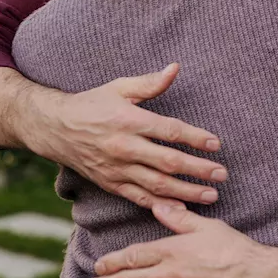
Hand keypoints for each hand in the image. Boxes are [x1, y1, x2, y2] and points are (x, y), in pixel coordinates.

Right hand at [23, 64, 226, 211]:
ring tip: (212, 195)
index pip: (170, 131)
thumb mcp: (119, 88)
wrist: (55, 129)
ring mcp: (117, 169)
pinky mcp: (111, 184)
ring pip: (157, 185)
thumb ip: (150, 83)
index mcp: (129, 121)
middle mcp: (124, 147)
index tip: (216, 144)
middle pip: (168, 161)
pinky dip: (161, 205)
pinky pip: (139, 198)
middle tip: (223, 174)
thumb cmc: (92, 104)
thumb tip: (176, 68)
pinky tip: (182, 210)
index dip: (196, 138)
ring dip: (187, 192)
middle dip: (198, 169)